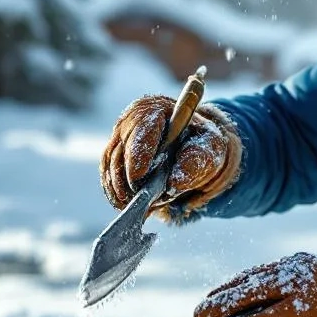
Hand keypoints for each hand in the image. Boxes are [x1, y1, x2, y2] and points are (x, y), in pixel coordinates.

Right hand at [100, 94, 241, 218]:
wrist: (194, 147)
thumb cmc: (202, 144)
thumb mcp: (209, 149)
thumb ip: (195, 162)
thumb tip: (174, 184)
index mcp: (156, 109)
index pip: (142, 130)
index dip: (138, 156)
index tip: (139, 179)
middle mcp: (131, 120)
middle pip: (121, 150)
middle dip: (128, 178)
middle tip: (139, 201)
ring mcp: (119, 136)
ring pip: (110, 164)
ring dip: (119, 188)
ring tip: (133, 207)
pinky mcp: (113, 154)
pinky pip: (107, 174)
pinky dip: (114, 192)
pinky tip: (124, 205)